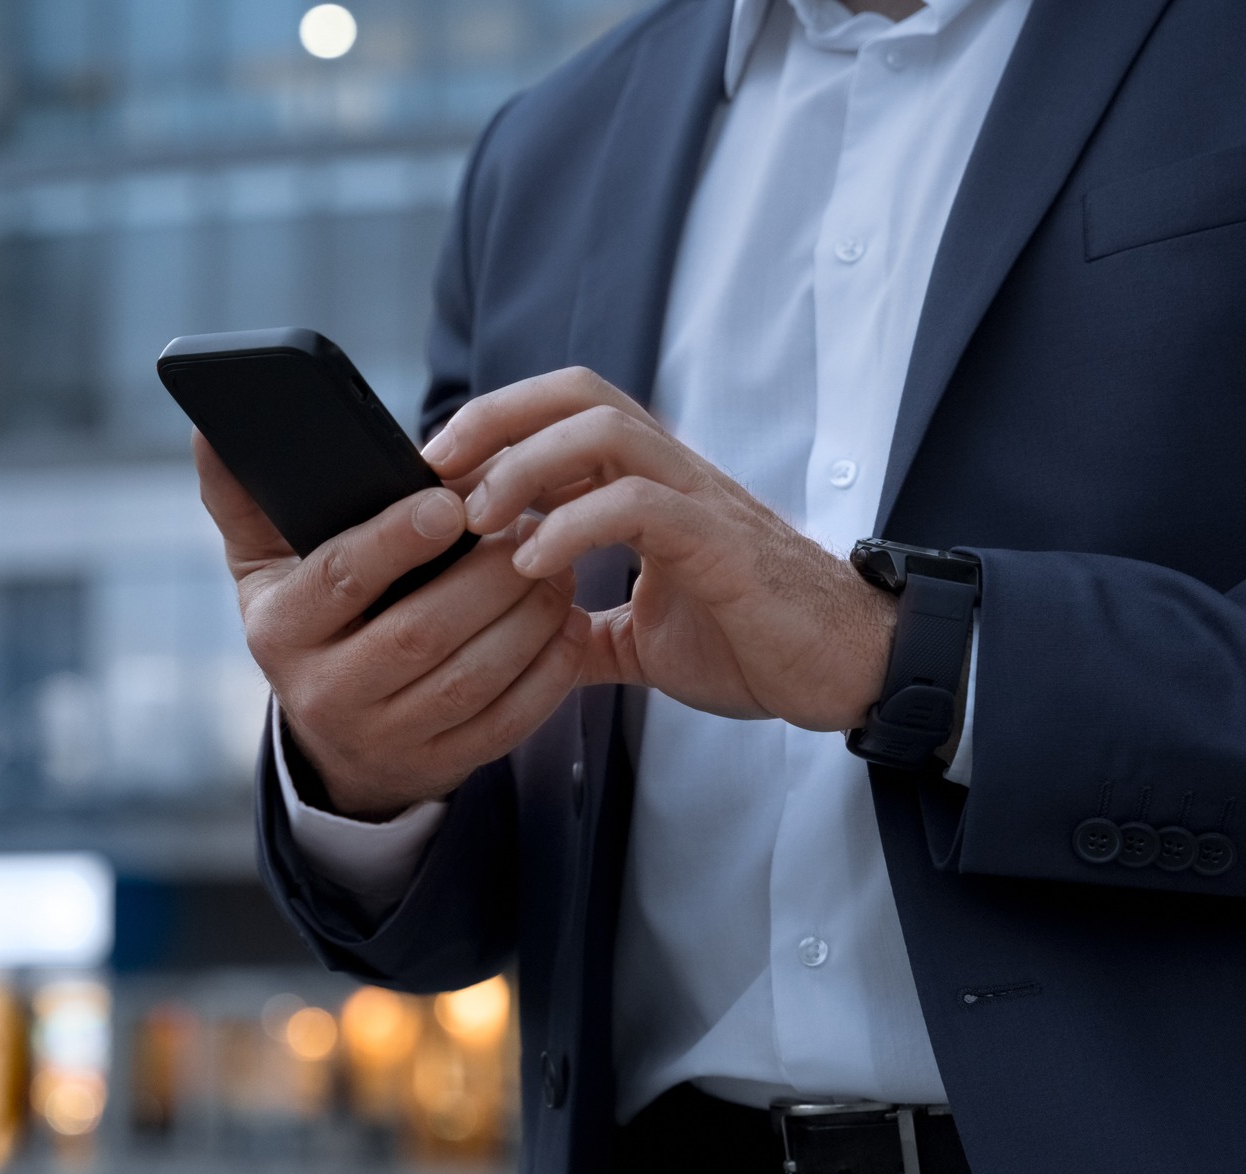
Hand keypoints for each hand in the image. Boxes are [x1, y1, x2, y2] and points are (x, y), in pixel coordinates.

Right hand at [195, 432, 587, 819]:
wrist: (334, 743)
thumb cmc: (309, 624)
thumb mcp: (262, 566)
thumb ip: (243, 497)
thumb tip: (209, 427)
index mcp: (279, 631)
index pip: (339, 578)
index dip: (396, 540)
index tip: (451, 501)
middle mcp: (325, 693)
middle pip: (419, 632)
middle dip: (486, 577)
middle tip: (533, 528)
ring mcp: (385, 737)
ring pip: (471, 679)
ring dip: (528, 619)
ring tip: (558, 567)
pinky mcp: (439, 765)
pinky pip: (506, 723)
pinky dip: (548, 674)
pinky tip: (568, 626)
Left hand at [427, 368, 895, 730]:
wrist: (847, 674)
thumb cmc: (754, 643)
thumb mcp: (642, 638)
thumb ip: (583, 625)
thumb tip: (522, 639)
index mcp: (650, 486)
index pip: (565, 414)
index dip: (494, 427)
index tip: (430, 472)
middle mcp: (673, 474)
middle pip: (577, 394)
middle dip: (496, 420)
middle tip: (433, 472)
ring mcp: (700, 501)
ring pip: (606, 430)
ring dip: (526, 465)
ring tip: (477, 517)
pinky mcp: (721, 544)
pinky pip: (642, 505)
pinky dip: (575, 525)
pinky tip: (533, 562)